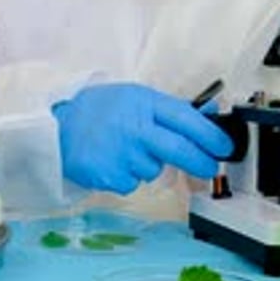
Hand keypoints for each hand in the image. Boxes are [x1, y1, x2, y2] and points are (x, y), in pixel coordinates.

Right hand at [52, 82, 232, 194]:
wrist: (54, 130)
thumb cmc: (99, 112)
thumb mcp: (134, 98)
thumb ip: (169, 109)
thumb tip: (208, 114)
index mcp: (142, 102)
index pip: (186, 119)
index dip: (210, 135)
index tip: (225, 146)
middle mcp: (133, 127)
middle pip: (180, 150)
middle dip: (202, 162)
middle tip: (210, 167)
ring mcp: (121, 153)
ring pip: (155, 169)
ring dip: (149, 165)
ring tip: (125, 150)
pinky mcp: (109, 175)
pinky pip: (133, 183)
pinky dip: (128, 176)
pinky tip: (112, 161)